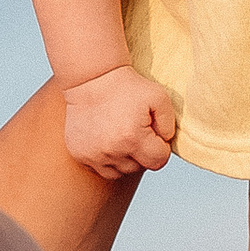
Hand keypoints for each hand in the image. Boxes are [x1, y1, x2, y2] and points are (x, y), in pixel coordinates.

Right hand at [62, 64, 177, 179]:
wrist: (91, 79)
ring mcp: (93, 155)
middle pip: (139, 167)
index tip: (153, 133)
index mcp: (133, 139)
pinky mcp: (80, 155)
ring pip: (120, 171)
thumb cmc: (127, 87)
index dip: (160, 147)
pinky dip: (107, 158)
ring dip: (125, 158)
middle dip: (142, 153)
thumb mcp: (158, 96)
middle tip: (135, 130)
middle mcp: (112, 151)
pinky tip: (107, 139)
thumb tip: (164, 143)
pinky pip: (101, 168)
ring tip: (121, 135)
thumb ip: (169, 124)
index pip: (159, 161)